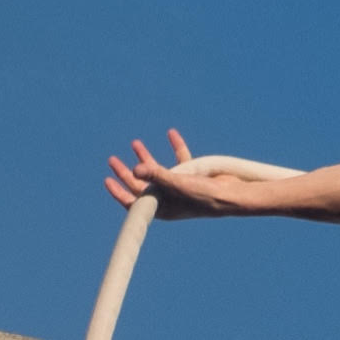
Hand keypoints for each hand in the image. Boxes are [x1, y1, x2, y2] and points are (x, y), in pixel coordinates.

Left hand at [104, 128, 233, 218]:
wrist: (231, 195)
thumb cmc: (203, 196)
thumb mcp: (176, 185)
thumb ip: (156, 175)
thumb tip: (135, 169)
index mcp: (159, 207)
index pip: (133, 200)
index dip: (119, 190)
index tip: (108, 179)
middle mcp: (166, 198)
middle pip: (141, 184)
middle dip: (127, 171)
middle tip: (112, 159)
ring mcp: (179, 186)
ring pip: (157, 170)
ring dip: (146, 157)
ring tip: (135, 143)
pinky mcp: (192, 175)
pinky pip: (180, 159)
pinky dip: (175, 146)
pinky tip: (171, 133)